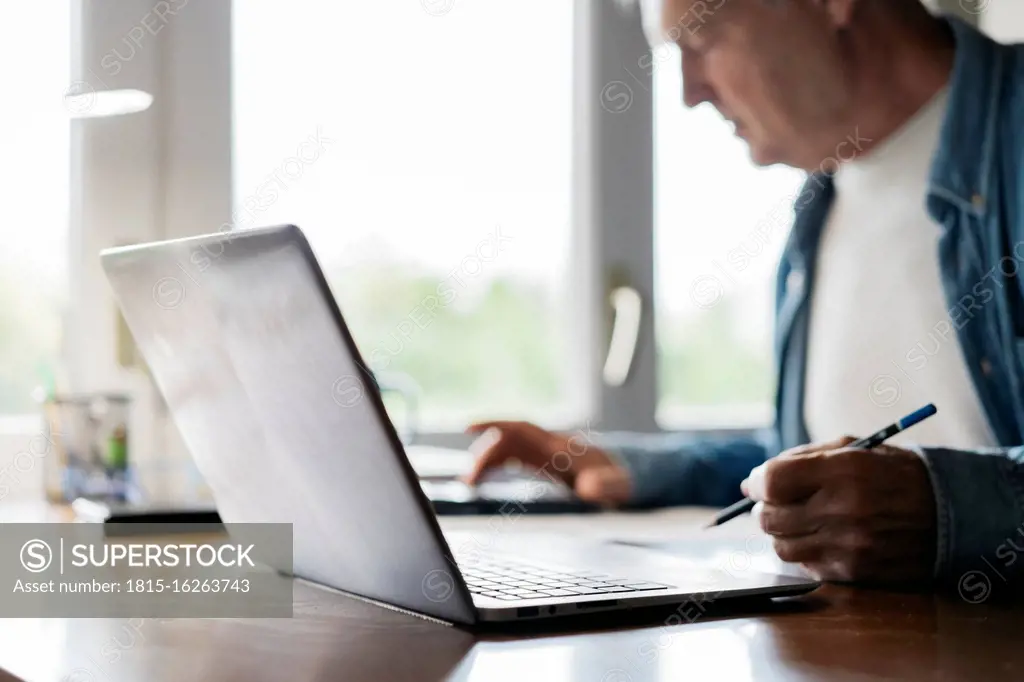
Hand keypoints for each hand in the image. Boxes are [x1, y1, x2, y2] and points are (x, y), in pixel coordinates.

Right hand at [464, 421, 631, 505]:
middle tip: (468, 481)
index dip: (495, 425)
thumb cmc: (623, 481)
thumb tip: (586, 487)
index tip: (469, 427)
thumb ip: (606, 485)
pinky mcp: (544, 464)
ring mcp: (545, 454)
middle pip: (507, 441)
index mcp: (562, 448)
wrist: (630, 476)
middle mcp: (549, 446)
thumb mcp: (619, 486)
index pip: (522, 429)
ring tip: (469, 483)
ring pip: (506, 450)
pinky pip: (512, 459)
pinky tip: (482, 479)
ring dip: (486, 462)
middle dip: (484, 456)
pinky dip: (494, 467)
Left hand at [741, 436, 936, 583]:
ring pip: (782, 546)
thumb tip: (754, 480)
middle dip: (764, 508)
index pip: (773, 481)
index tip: (755, 483)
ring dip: (780, 533)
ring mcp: (850, 545)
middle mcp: (844, 510)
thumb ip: (801, 460)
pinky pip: (806, 566)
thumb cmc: (893, 474)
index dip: (756, 482)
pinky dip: (803, 552)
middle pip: (770, 517)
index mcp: (843, 470)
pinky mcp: (855, 572)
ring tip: (796, 520)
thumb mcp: (853, 448)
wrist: (951, 513)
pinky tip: (819, 537)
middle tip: (774, 502)